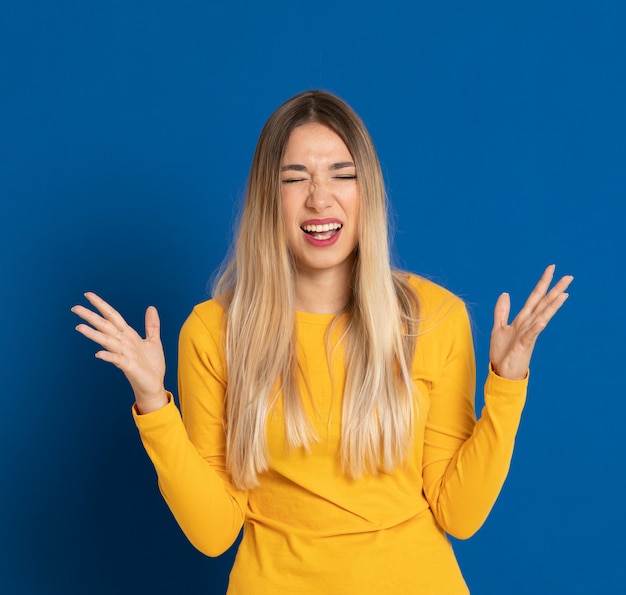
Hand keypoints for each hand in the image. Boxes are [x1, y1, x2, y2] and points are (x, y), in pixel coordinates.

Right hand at [71, 293, 167, 413]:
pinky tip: (98, 354)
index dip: (101, 305)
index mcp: (128, 335)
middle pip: (105, 326)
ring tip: (80, 327)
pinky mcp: (128, 366)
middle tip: (75, 308)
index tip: (88, 295)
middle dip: (91, 316)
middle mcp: (123, 343)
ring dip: (94, 334)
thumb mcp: (154, 341)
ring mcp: (124, 354)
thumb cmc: (151, 365)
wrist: (154, 385)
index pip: (112, 316)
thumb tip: (151, 307)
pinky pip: (117, 360)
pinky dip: (108, 356)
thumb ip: (151, 325)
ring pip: (107, 341)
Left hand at [490, 265, 572, 380]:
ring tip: (564, 293)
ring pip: (542, 316)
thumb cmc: (503, 352)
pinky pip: (531, 334)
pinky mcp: (524, 345)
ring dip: (552, 305)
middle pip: (543, 304)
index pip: (534, 297)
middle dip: (554, 290)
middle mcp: (529, 324)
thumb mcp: (498, 327)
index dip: (542, 283)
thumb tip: (506, 293)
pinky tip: (543, 320)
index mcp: (522, 319)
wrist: (502, 373)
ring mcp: (528, 334)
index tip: (551, 268)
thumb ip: (502, 311)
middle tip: (569, 276)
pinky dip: (537, 327)